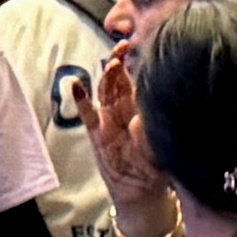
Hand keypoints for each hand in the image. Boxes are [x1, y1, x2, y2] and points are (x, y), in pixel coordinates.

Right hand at [88, 51, 166, 214]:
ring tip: (110, 62)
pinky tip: (77, 86)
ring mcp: (109, 122)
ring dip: (107, 77)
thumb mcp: (160, 148)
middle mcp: (124, 113)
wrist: (142, 190)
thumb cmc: (156, 167)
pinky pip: (88, 116)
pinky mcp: (97, 136)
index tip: (141, 50)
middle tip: (123, 46)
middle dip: (120, 63)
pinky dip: (81, 100)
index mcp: (141, 111)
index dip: (137, 65)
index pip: (137, 82)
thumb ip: (149, 135)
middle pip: (119, 82)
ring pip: (105, 93)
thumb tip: (139, 120)